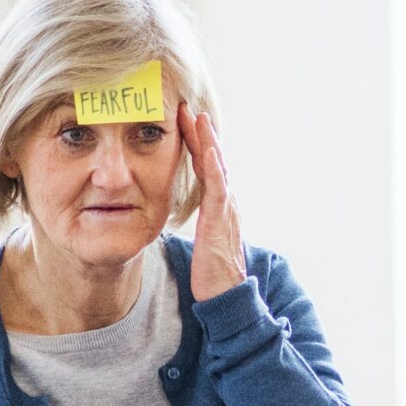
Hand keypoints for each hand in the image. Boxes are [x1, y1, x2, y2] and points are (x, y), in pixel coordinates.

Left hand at [179, 107, 247, 301]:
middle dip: (201, 134)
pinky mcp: (222, 222)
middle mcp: (226, 203)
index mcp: (218, 205)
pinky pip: (219, 190)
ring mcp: (226, 210)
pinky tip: (208, 152)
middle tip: (188, 109)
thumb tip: (179, 212)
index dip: (195, 144)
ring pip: (218, 168)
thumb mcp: (200, 239)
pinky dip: (214, 169)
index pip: (205, 167)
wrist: (226, 296)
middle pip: (213, 160)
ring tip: (199, 119)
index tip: (182, 122)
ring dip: (209, 142)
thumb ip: (196, 221)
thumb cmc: (210, 272)